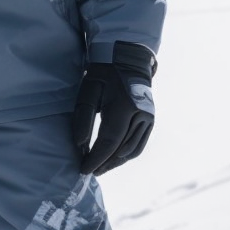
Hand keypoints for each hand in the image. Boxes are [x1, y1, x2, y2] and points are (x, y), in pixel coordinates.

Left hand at [72, 41, 155, 175]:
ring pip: (131, 150)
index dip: (96, 158)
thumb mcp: (89, 89)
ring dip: (115, 162)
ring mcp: (148, 119)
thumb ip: (84, 117)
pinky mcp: (150, 120)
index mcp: (123, 107)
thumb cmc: (104, 73)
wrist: (128, 59)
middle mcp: (140, 116)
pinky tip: (114, 158)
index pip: (109, 142)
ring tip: (100, 167)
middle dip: (104, 163)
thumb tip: (80, 144)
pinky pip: (139, 144)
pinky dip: (126, 154)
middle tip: (89, 171)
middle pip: (121, 150)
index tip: (83, 169)